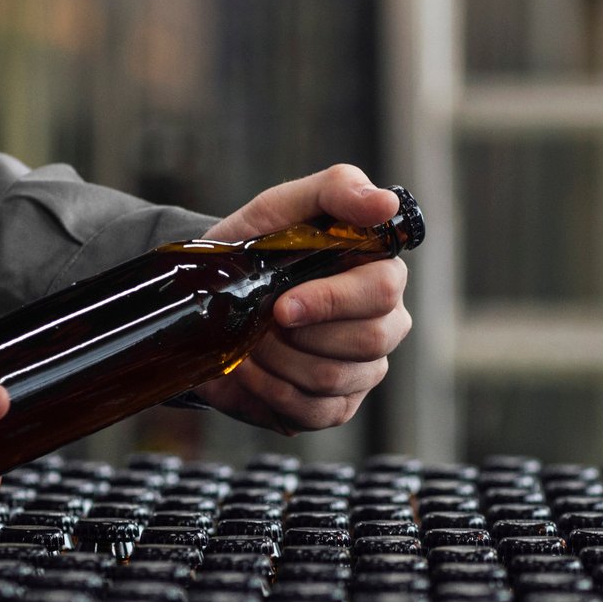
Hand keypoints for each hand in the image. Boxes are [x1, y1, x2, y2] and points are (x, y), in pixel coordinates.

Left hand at [191, 164, 413, 432]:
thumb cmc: (259, 245)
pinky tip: (252, 371)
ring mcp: (365, 369)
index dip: (330, 301)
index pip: (382, 292)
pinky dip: (271, 393)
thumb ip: (338, 190)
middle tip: (260, 320)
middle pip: (367, 341)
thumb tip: (386, 203)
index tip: (282, 305)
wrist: (216, 294)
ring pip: (333, 378)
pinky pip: (315, 412)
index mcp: (382, 272)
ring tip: (250, 342)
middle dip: (299, 335)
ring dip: (277, 362)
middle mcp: (386, 324)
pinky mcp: (338, 406)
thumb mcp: (285, 205)